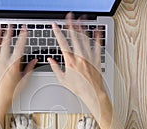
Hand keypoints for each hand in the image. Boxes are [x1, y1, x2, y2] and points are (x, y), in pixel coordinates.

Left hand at [0, 26, 36, 118]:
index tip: (24, 30)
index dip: (23, 36)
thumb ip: (29, 69)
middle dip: (9, 32)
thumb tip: (35, 61)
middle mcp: (3, 62)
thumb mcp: (23, 82)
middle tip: (11, 25)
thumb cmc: (9, 94)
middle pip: (6, 43)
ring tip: (0, 27)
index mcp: (13, 65)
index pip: (20, 47)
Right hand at [48, 13, 112, 128]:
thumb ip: (55, 68)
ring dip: (82, 28)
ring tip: (80, 19)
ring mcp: (89, 57)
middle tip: (68, 17)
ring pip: (85, 39)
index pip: (62, 44)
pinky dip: (97, 37)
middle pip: (74, 37)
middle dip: (70, 25)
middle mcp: (80, 58)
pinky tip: (96, 29)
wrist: (93, 93)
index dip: (57, 33)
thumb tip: (49, 60)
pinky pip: (97, 45)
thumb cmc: (79, 88)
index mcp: (70, 62)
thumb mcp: (62, 79)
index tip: (55, 26)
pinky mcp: (97, 59)